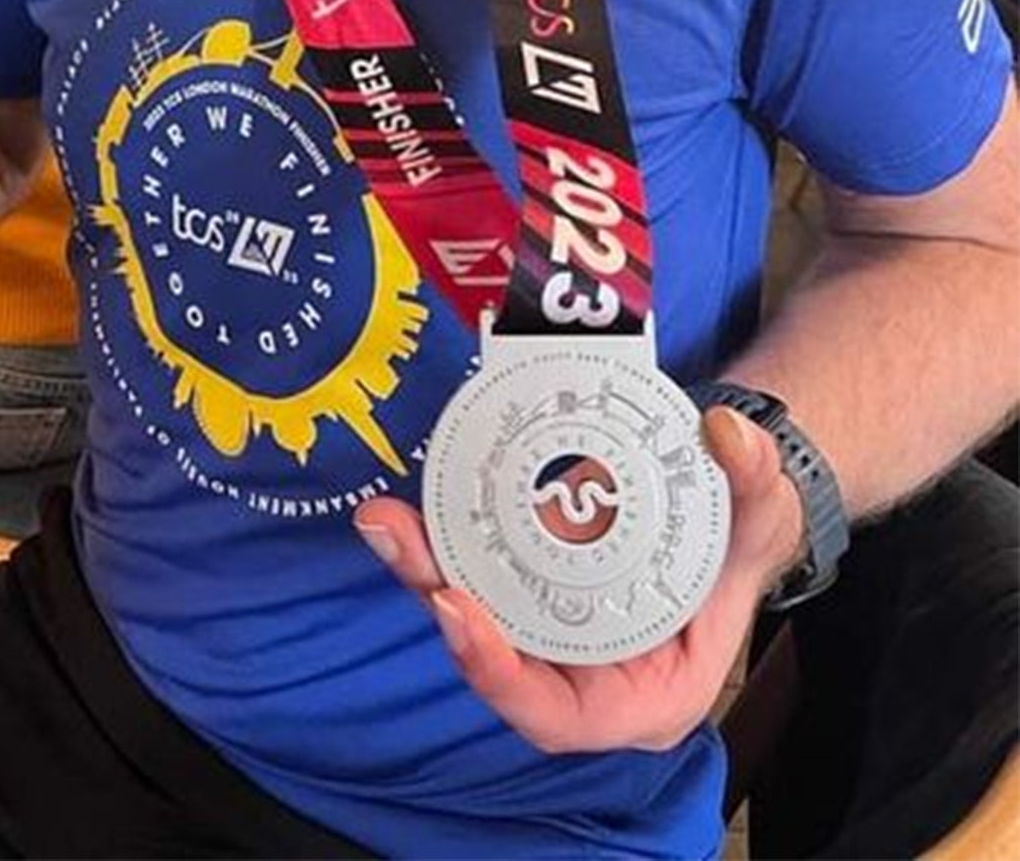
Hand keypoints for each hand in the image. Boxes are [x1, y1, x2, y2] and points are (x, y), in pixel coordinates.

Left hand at [354, 406, 804, 753]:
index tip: (458, 610)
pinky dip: (442, 539)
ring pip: (475, 614)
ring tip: (384, 519)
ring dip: (424, 569)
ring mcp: (552, 628)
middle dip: (440, 602)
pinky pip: (477, 571)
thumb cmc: (742, 537)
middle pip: (497, 660)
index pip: (560, 716)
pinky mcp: (528, 583)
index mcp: (648, 694)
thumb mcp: (763, 515)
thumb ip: (753, 480)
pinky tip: (407, 502)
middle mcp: (588, 673)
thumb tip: (724, 431)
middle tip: (396, 538)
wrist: (722, 503)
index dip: (501, 675)